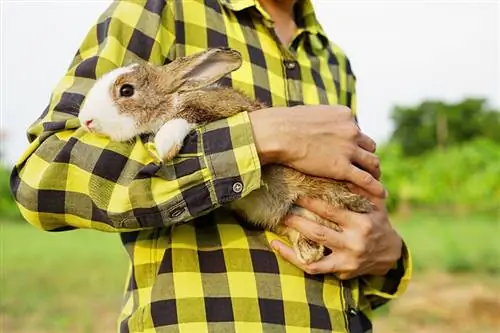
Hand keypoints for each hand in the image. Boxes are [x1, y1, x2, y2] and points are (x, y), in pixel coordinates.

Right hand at [249, 105, 384, 197]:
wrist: (278, 133)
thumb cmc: (284, 123)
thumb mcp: (309, 114)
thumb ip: (319, 120)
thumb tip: (313, 125)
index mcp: (344, 115)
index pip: (356, 130)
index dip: (354, 141)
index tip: (352, 150)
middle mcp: (351, 130)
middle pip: (368, 145)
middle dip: (367, 155)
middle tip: (367, 166)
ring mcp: (348, 149)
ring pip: (372, 162)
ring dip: (374, 171)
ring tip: (376, 180)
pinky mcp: (342, 167)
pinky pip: (365, 179)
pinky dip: (375, 187)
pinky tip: (381, 194)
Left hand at [270, 187, 402, 279]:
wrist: (390, 254)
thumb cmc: (378, 222)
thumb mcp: (376, 204)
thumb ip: (362, 189)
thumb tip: (347, 169)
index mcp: (361, 224)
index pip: (331, 211)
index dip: (311, 202)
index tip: (296, 193)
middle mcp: (354, 243)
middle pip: (318, 232)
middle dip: (297, 220)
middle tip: (281, 210)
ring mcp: (347, 259)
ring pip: (313, 252)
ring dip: (292, 242)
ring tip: (276, 229)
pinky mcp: (341, 272)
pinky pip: (313, 268)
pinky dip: (293, 259)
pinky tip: (278, 247)